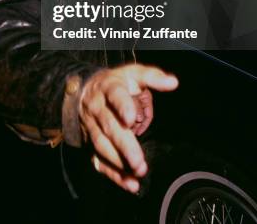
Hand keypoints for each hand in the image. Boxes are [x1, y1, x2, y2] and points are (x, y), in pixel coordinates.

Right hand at [79, 63, 177, 192]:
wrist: (83, 90)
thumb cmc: (116, 83)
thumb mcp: (132, 74)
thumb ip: (152, 77)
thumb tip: (173, 83)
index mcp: (108, 87)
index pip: (114, 95)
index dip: (122, 106)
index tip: (130, 118)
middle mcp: (97, 107)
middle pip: (109, 127)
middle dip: (124, 145)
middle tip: (139, 161)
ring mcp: (91, 126)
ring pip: (102, 145)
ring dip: (119, 162)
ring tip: (138, 172)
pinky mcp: (90, 143)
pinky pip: (98, 160)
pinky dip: (113, 174)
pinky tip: (130, 184)